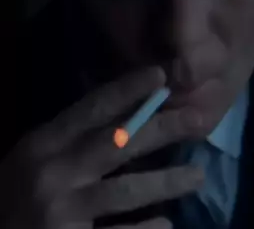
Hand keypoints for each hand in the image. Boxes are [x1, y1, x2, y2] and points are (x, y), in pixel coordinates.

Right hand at [0, 67, 208, 228]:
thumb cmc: (16, 198)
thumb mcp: (36, 161)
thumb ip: (76, 140)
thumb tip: (136, 112)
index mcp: (42, 146)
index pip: (89, 110)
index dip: (126, 91)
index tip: (160, 75)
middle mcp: (52, 173)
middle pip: (117, 143)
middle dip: (163, 128)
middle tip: (200, 120)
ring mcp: (60, 210)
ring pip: (127, 190)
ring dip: (168, 181)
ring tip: (199, 176)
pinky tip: (167, 224)